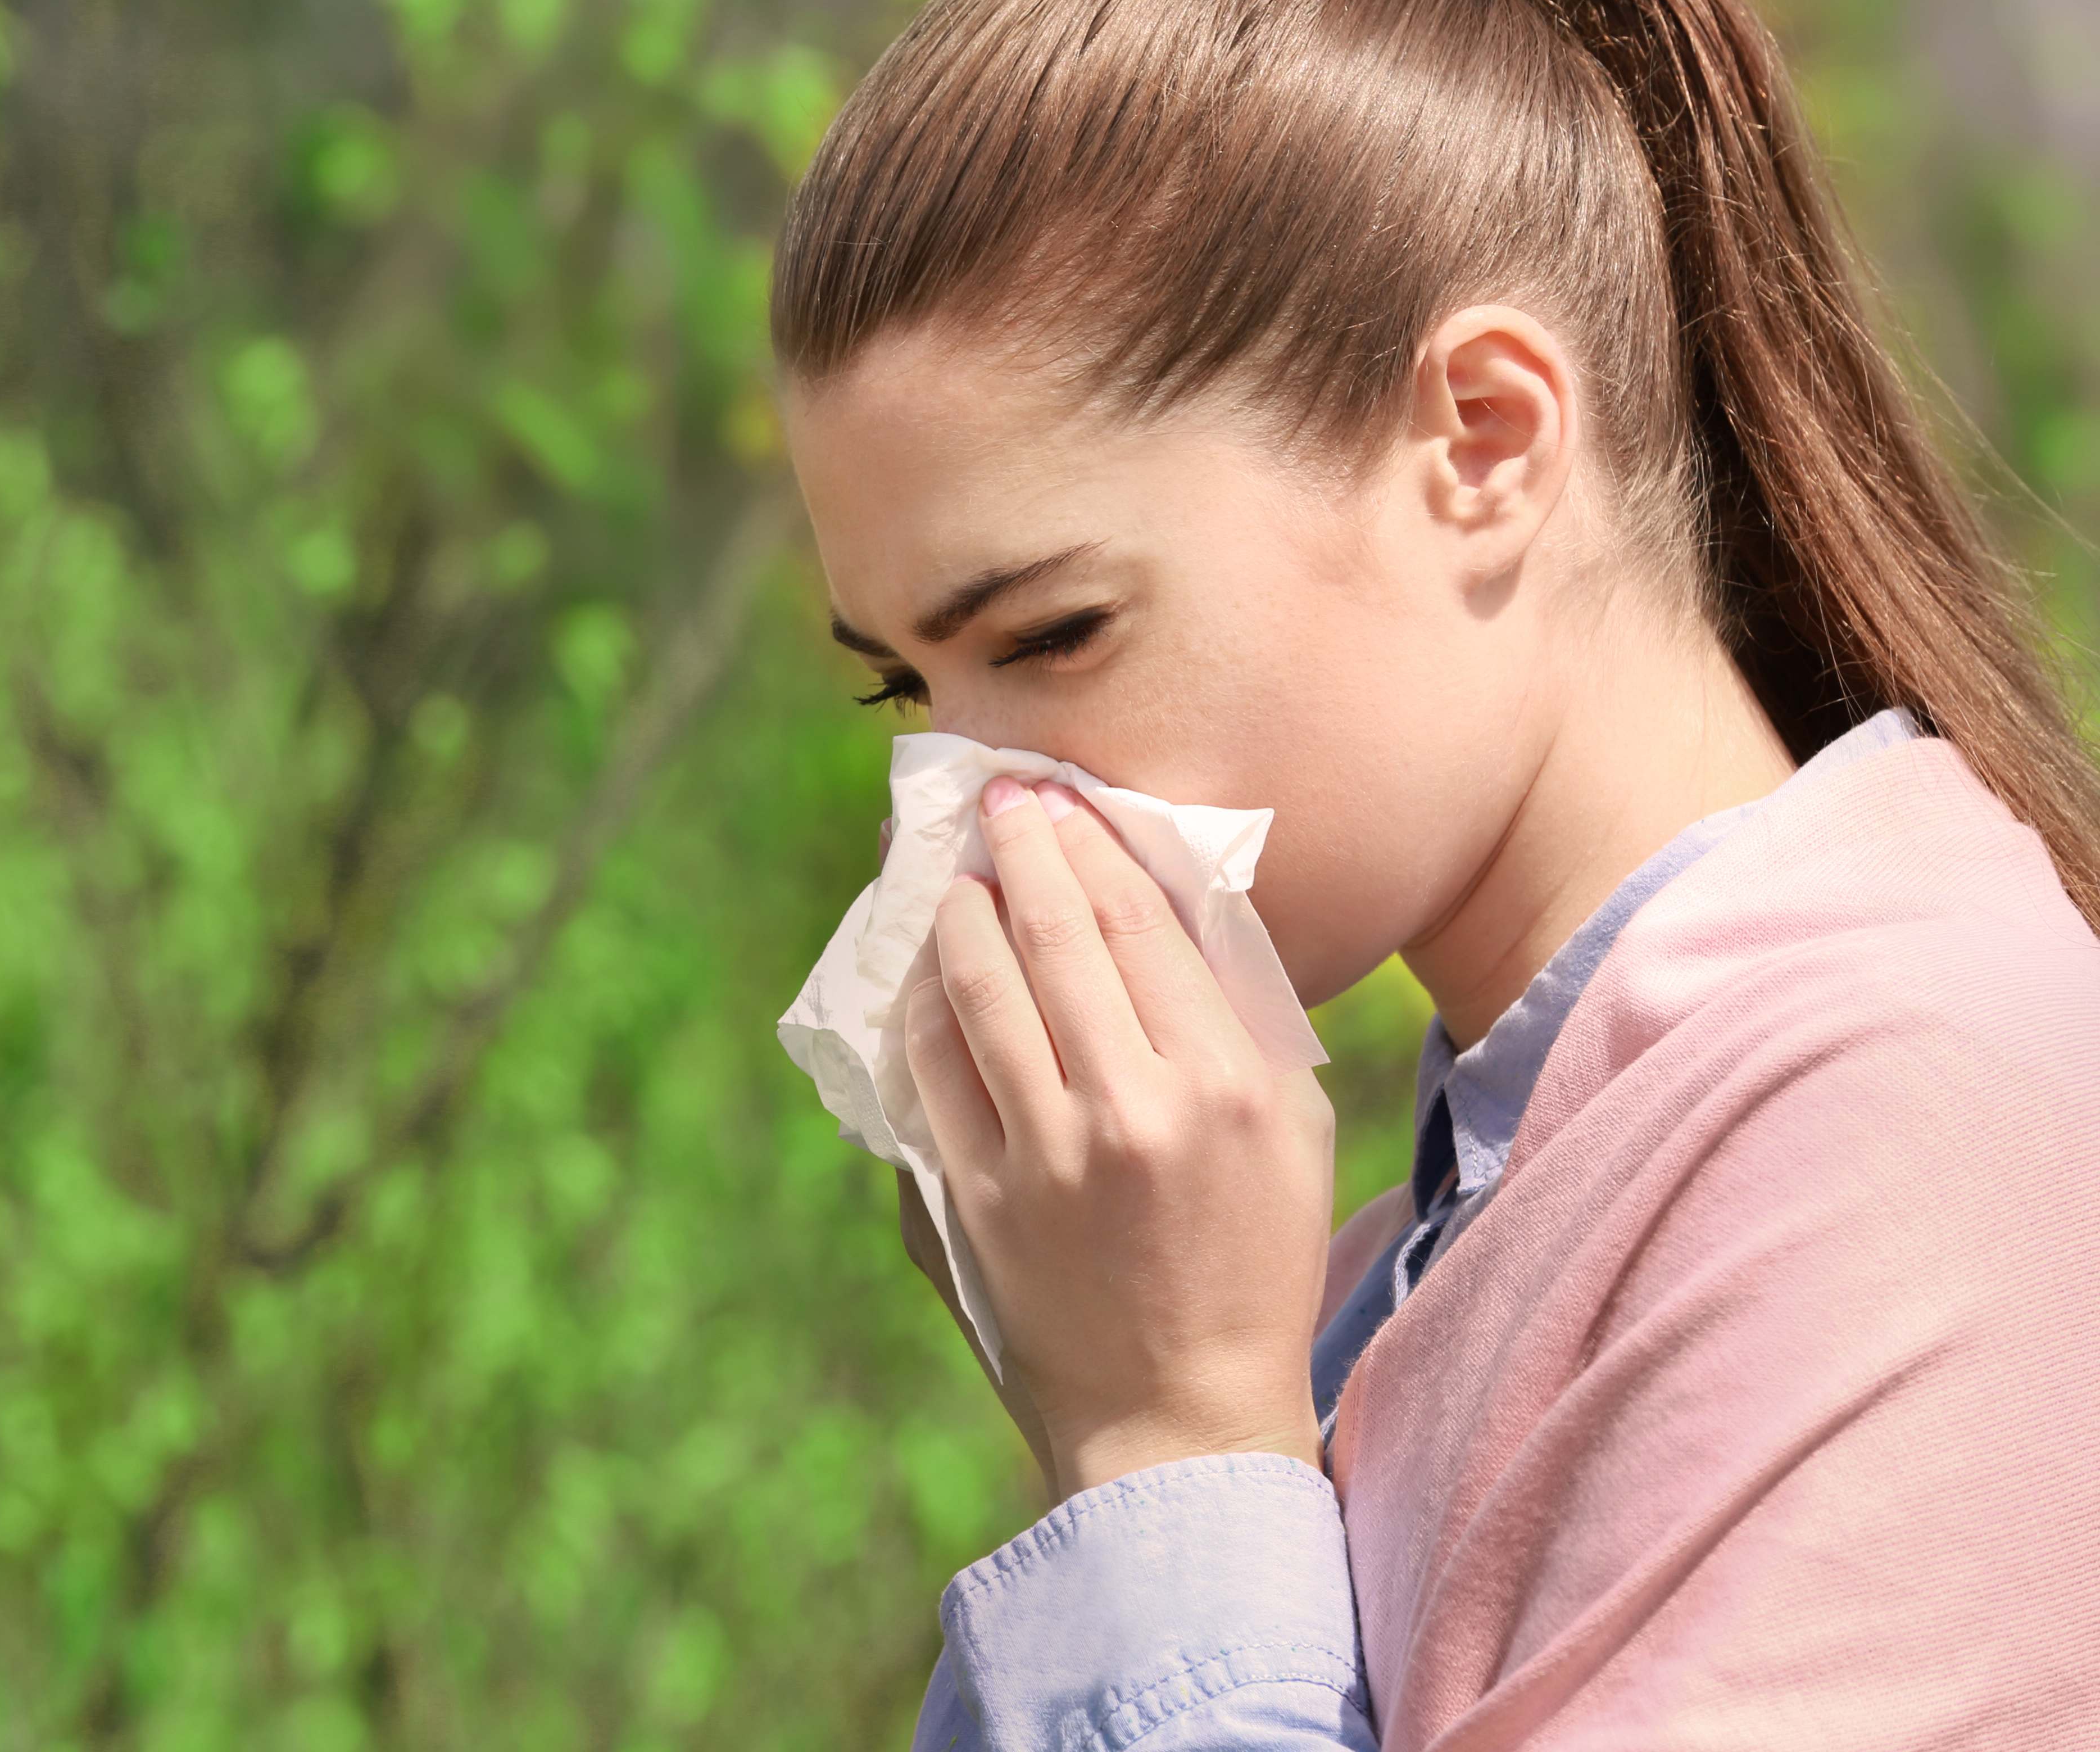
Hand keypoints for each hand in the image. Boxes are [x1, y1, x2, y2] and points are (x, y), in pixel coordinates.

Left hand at [903, 776, 1334, 1501]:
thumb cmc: (1251, 1259)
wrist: (1181, 1416)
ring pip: (977, 987)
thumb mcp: (1291, 1126)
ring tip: (956, 876)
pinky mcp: (975, 1198)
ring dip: (958, 913)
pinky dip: (924, 1002)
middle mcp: (1132, 1109)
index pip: (1139, 920)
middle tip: (997, 802)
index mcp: (1225, 1085)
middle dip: (1018, 850)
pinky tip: (929, 971)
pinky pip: (929, 1067)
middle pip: (1054, 934)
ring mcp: (1043, 1157)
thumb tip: (1165, 886)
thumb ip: (1236, 1007)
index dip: (1090, 842)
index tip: (1060, 799)